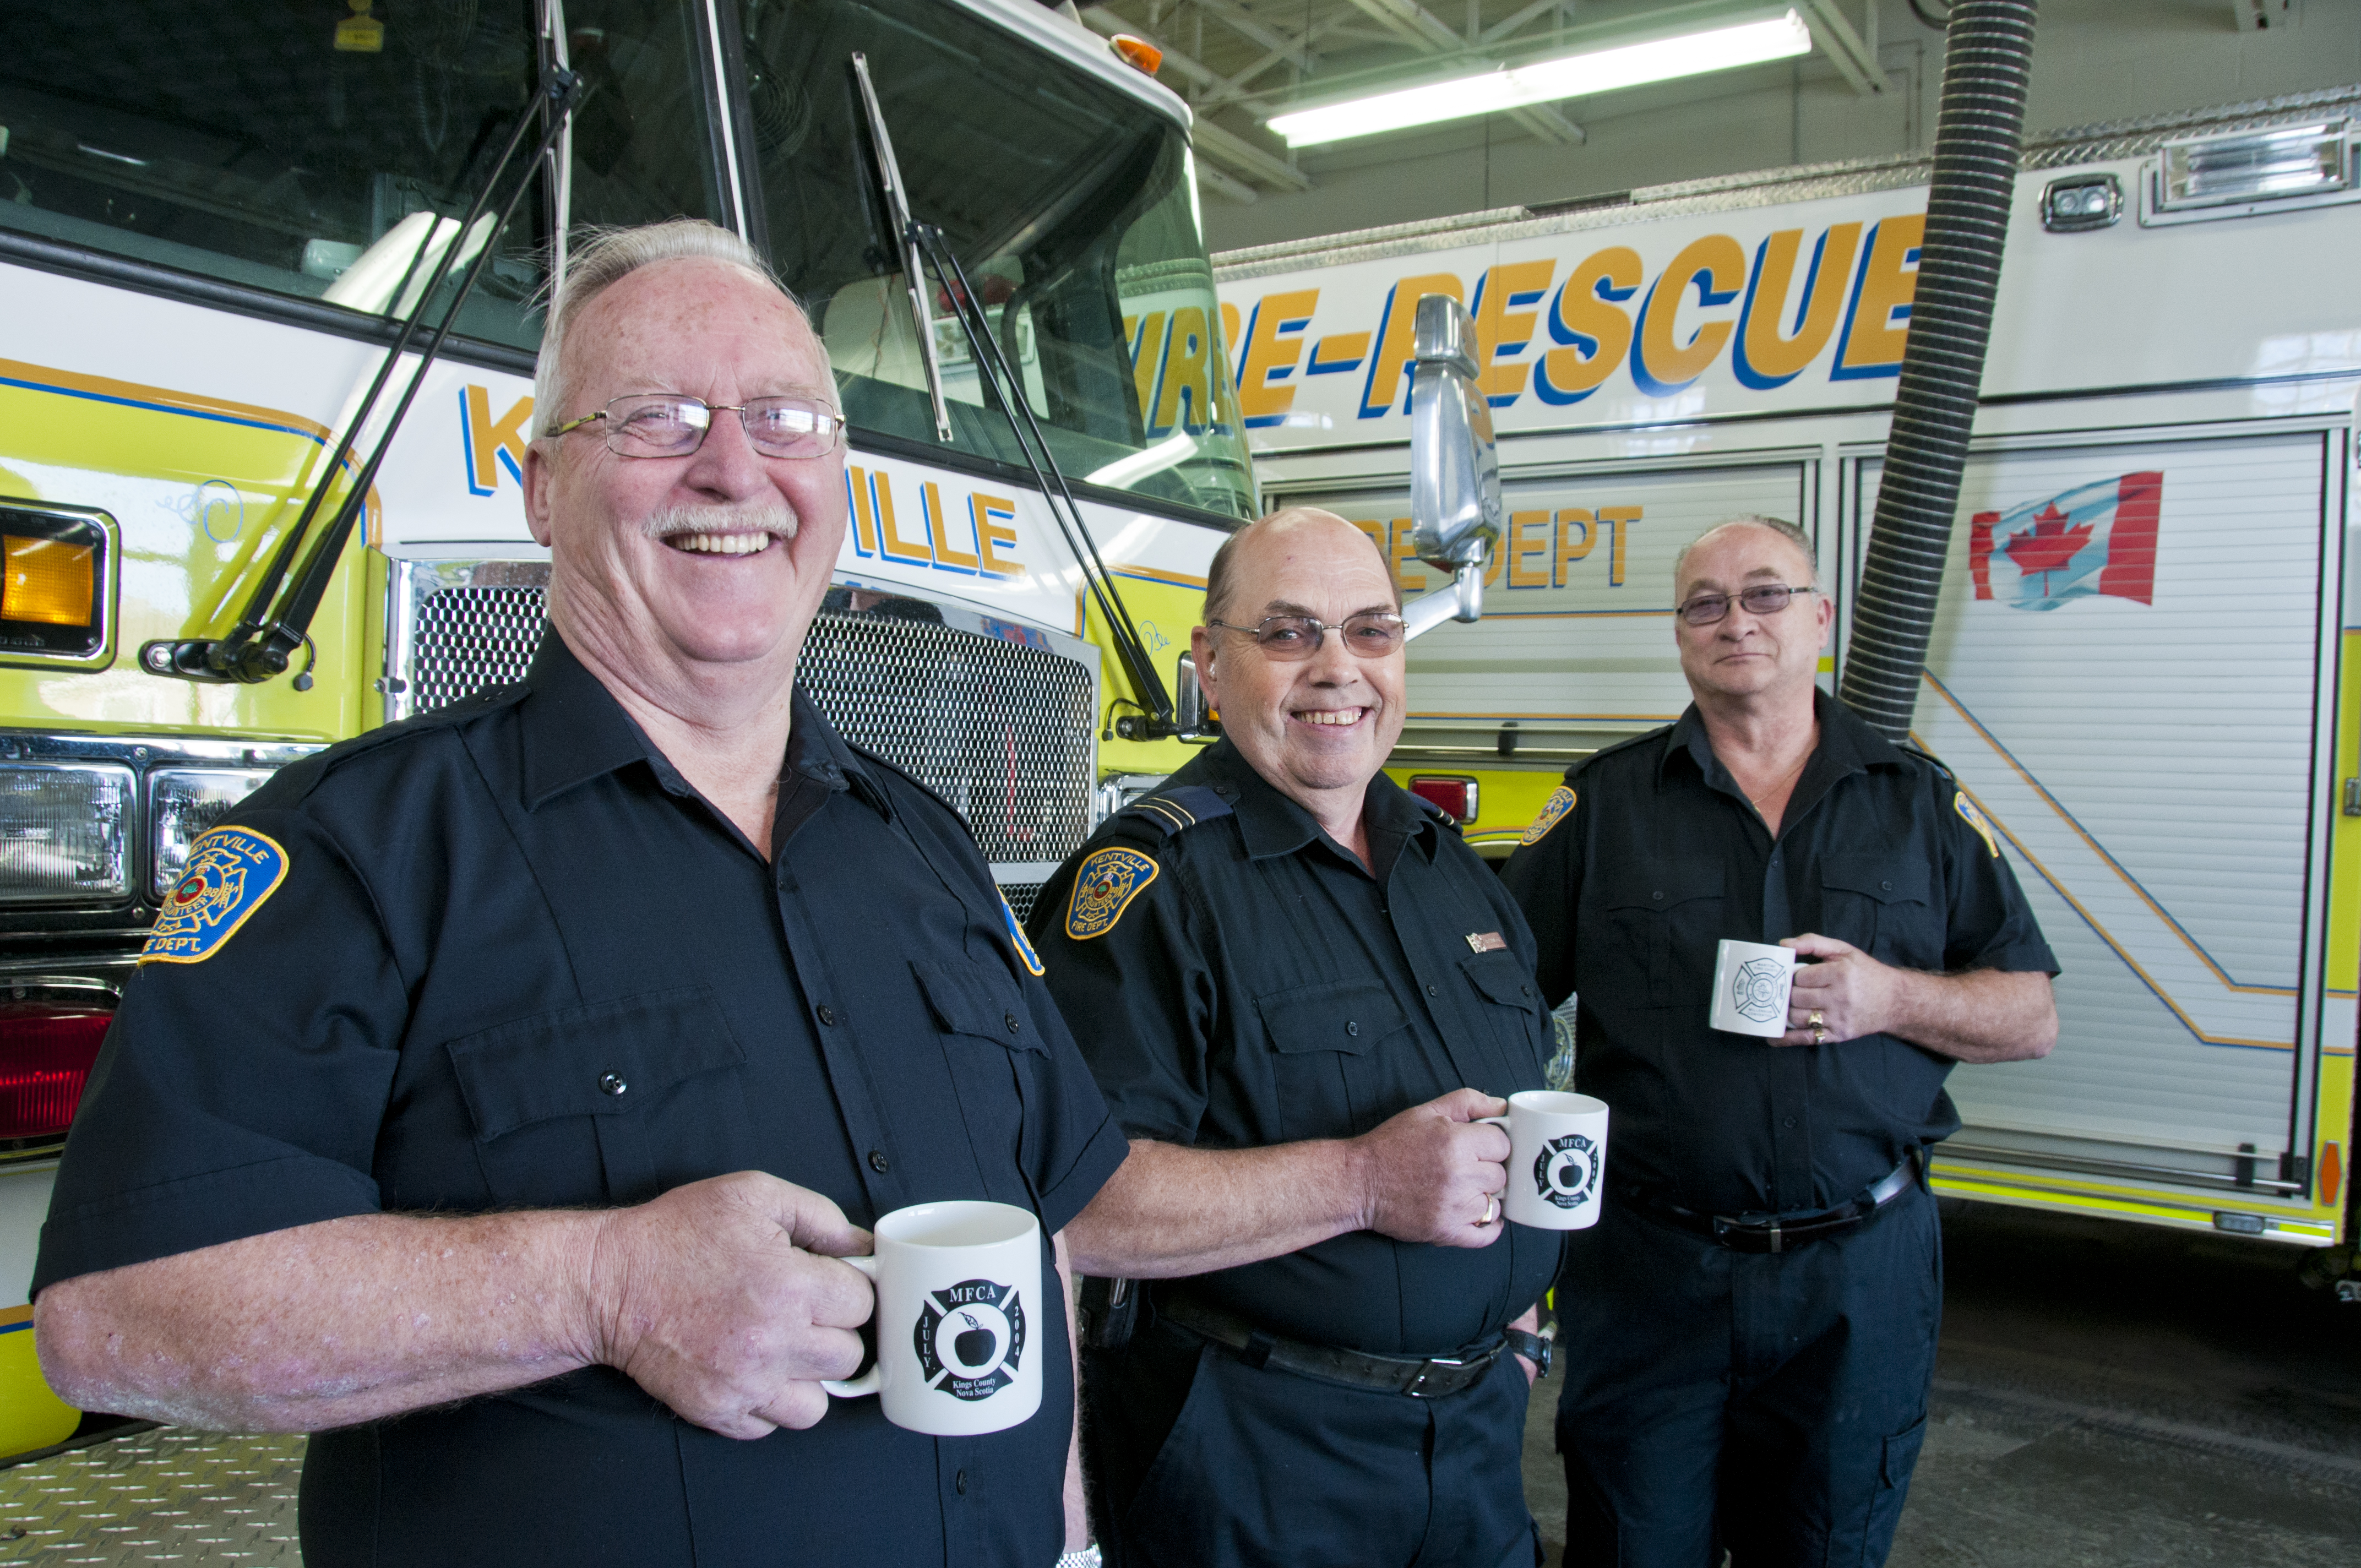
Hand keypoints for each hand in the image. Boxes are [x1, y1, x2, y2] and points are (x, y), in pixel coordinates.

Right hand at [587, 1171, 874, 1439]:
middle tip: (804, 1314)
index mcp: (790, 1285)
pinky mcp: (718, 1410)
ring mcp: (746, 1383)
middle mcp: (774, 1341)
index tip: (824, 1282)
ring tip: (783, 1350)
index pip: (862, 1303)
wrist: (609, 1282)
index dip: (846, 1288)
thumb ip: (820, 1215)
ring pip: (818, 1405)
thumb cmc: (678, 1234)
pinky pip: (770, 1426)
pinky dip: (768, 1404)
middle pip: (849, 1356)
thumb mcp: (753, 1195)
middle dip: (833, 1332)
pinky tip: (752, 1370)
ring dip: (807, 1378)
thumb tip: (861, 1244)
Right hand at [1355, 1088, 1510, 1248]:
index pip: (1503, 1144)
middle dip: (1486, 1169)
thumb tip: (1502, 1106)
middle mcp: (1460, 1175)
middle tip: (1465, 1167)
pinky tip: (1478, 1215)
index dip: (1491, 1143)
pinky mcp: (1447, 1231)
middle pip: (1501, 1175)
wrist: (1359, 1182)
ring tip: (1462, 1189)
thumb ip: (1468, 1102)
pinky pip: (1486, 1236)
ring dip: (1484, 1197)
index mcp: (1456, 1142)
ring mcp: (1455, 1207)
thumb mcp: (1426, 1111)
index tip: (1477, 1146)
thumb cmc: (1391, 1144)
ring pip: (1495, 1203)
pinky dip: (1488, 1228)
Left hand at [1778, 933, 1901, 1045]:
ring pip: (1798, 1017)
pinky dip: (1787, 1039)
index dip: (1795, 975)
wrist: (1895, 1001)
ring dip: (1787, 1012)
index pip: (1801, 977)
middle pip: (1797, 997)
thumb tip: (1783, 945)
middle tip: (1789, 991)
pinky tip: (1773, 1037)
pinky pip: (1807, 1039)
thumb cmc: (1866, 973)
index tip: (1797, 975)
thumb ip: (1813, 943)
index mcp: (1840, 974)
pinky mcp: (1838, 1035)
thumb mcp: (1844, 950)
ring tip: (1785, 1006)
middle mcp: (1840, 997)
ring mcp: (1839, 1019)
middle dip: (1789, 993)